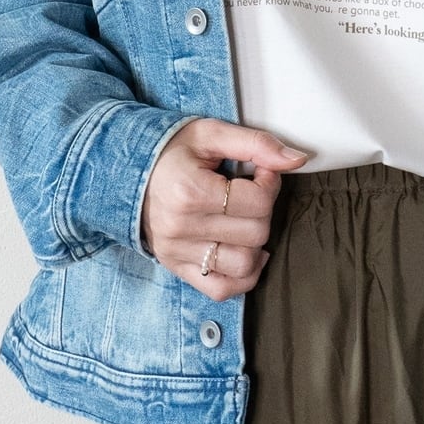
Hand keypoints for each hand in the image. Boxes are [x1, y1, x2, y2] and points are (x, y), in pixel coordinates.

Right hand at [140, 118, 308, 299]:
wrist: (126, 173)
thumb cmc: (171, 152)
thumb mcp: (211, 134)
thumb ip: (256, 144)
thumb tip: (297, 160)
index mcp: (190, 192)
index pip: (258, 201)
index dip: (269, 183)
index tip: (259, 172)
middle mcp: (181, 227)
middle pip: (256, 233)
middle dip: (263, 210)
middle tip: (249, 194)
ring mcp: (178, 253)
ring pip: (245, 265)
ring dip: (255, 244)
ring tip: (244, 221)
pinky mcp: (178, 268)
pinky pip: (222, 290)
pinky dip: (242, 277)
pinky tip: (243, 251)